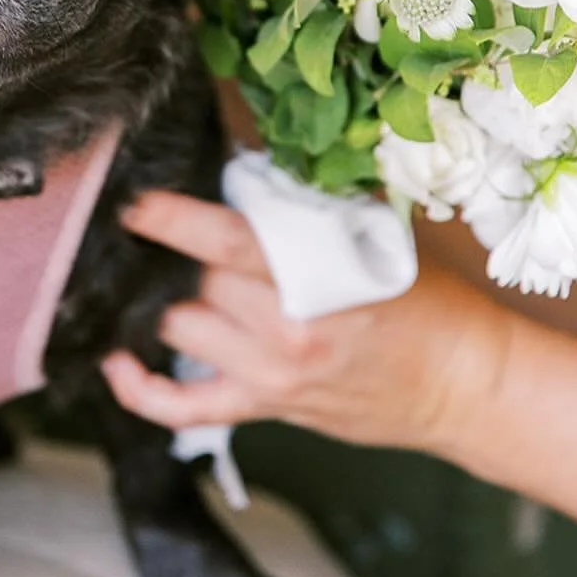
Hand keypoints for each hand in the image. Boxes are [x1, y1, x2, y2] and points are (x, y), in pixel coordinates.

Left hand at [100, 189, 509, 454]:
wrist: (460, 381)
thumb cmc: (420, 301)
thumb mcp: (371, 237)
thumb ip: (305, 209)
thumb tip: (237, 169)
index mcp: (315, 277)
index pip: (224, 243)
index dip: (170, 220)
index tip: (135, 203)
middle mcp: (286, 328)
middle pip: (195, 282)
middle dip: (171, 257)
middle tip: (152, 239)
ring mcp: (272, 373)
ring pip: (179, 331)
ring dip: (162, 305)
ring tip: (149, 281)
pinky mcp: (266, 407)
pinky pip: (185, 408)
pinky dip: (141, 390)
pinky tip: (116, 361)